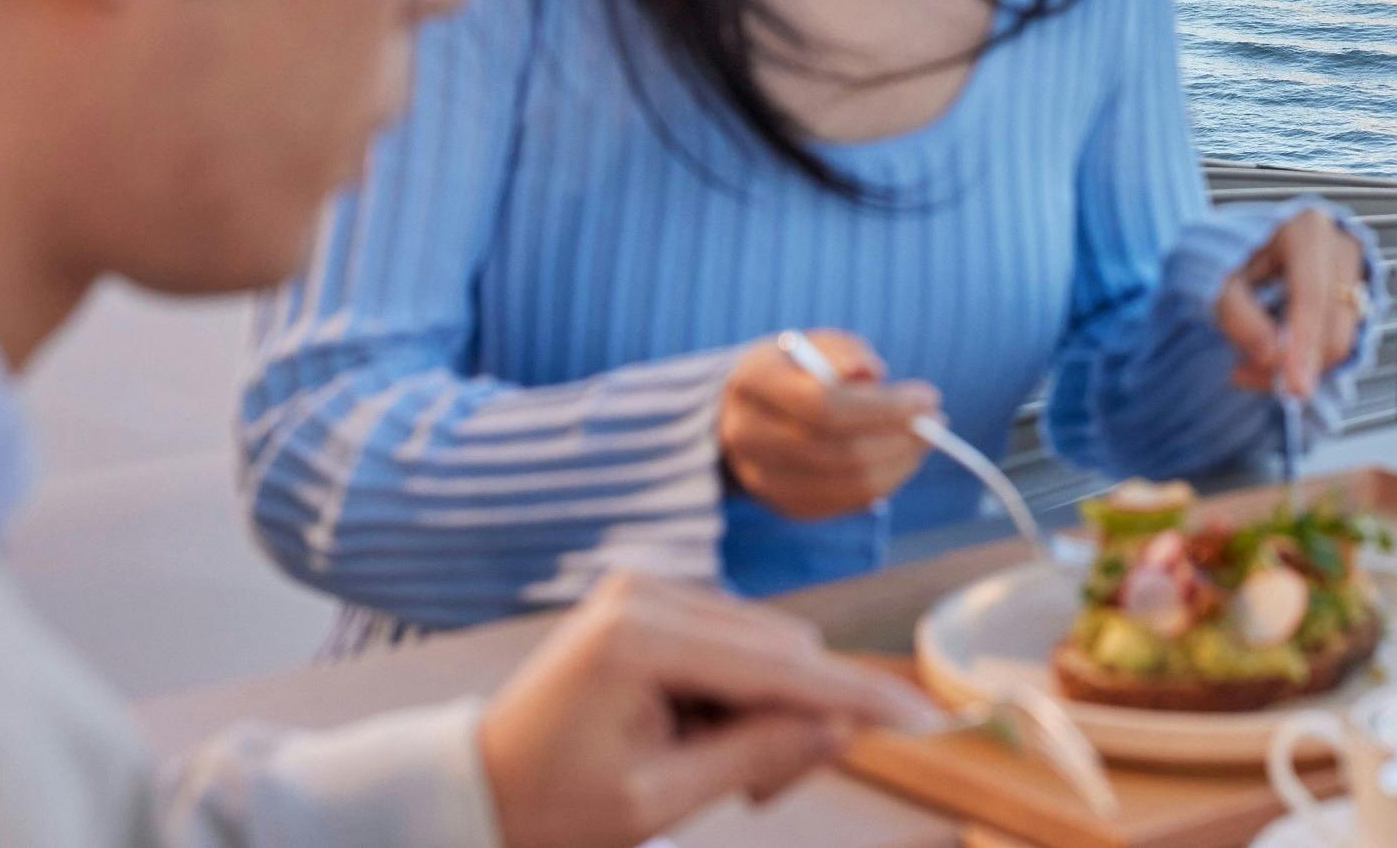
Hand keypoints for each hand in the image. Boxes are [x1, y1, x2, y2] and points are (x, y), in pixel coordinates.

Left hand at [475, 571, 930, 847]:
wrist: (474, 787)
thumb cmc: (551, 808)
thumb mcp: (658, 804)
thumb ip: (756, 759)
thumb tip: (843, 728)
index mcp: (641, 638)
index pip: (780, 666)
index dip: (857, 696)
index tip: (923, 718)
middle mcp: (648, 591)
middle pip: (782, 646)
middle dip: (799, 717)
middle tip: (762, 797)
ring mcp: (646, 589)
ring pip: (765, 642)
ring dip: (768, 707)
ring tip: (717, 773)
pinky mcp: (647, 599)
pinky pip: (733, 638)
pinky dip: (740, 691)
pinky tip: (701, 736)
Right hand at [718, 329, 938, 521]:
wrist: (750, 406)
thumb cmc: (797, 367)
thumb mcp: (818, 344)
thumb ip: (846, 353)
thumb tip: (872, 374)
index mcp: (753, 380)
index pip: (823, 403)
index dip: (883, 406)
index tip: (928, 397)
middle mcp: (747, 433)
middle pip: (836, 450)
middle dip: (899, 438)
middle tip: (936, 422)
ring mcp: (760, 476)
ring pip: (843, 484)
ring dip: (898, 465)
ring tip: (923, 440)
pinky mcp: (779, 504)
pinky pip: (840, 505)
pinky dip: (880, 486)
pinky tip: (899, 462)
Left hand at [1215, 207, 1366, 403]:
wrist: (1245, 252)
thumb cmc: (1233, 259)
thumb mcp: (1220, 280)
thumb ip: (1239, 316)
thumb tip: (1272, 355)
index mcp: (1309, 231)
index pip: (1312, 296)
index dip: (1303, 344)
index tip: (1293, 386)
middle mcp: (1341, 249)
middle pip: (1333, 326)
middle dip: (1295, 363)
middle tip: (1244, 375)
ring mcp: (1355, 275)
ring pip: (1341, 342)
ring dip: (1298, 365)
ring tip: (1250, 364)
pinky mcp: (1355, 301)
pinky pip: (1340, 344)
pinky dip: (1307, 361)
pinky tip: (1275, 356)